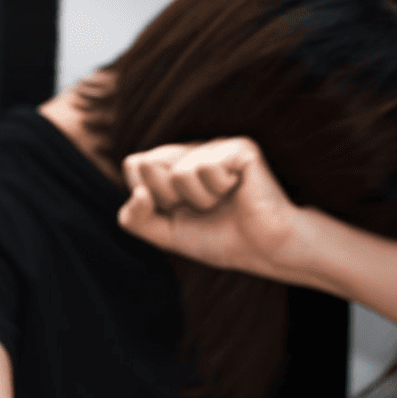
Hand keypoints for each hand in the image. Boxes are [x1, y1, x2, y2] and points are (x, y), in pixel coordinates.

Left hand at [117, 136, 303, 278]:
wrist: (262, 251)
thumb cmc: (217, 238)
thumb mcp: (164, 233)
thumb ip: (135, 218)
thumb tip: (138, 192)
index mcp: (172, 163)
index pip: (133, 165)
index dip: (147, 197)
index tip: (175, 210)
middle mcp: (192, 149)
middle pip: (149, 164)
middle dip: (169, 198)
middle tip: (200, 208)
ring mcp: (216, 145)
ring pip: (180, 172)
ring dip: (199, 200)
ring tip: (221, 202)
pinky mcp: (239, 148)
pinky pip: (206, 168)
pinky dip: (217, 190)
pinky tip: (236, 191)